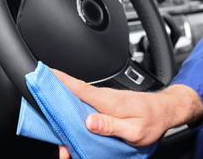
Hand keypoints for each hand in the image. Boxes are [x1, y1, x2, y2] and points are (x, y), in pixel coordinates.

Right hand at [52, 69, 202, 158]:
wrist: (165, 110)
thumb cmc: (152, 120)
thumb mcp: (135, 130)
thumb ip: (111, 126)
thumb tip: (89, 122)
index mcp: (107, 101)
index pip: (78, 88)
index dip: (59, 80)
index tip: (43, 72)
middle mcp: (102, 97)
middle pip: (72, 93)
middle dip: (54, 93)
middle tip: (37, 96)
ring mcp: (102, 99)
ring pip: (77, 99)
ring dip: (62, 103)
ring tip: (49, 112)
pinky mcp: (104, 104)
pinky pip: (84, 104)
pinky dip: (73, 108)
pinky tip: (68, 117)